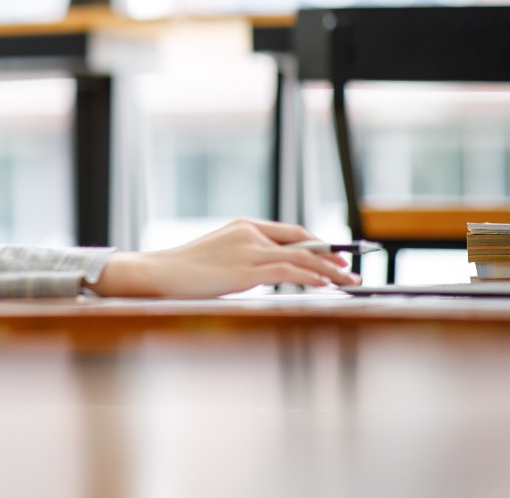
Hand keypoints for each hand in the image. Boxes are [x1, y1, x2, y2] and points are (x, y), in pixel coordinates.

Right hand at [87, 219, 361, 298]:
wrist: (160, 273)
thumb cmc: (185, 270)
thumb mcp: (220, 257)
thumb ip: (246, 259)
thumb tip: (271, 273)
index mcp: (243, 226)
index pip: (290, 232)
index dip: (317, 244)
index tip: (334, 256)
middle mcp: (249, 232)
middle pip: (302, 241)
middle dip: (330, 256)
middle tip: (349, 269)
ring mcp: (248, 249)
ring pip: (301, 258)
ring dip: (330, 270)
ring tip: (348, 281)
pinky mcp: (246, 269)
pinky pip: (289, 271)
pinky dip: (312, 277)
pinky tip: (325, 284)